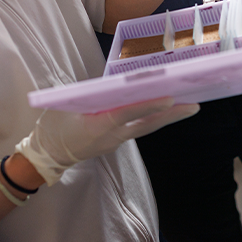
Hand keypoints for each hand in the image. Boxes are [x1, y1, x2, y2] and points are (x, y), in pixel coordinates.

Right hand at [16, 97, 198, 184]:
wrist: (46, 157)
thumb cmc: (52, 128)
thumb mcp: (64, 107)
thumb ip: (88, 94)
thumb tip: (113, 84)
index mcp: (97, 125)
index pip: (128, 113)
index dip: (149, 106)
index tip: (169, 98)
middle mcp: (112, 136)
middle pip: (147, 125)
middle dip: (172, 115)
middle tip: (195, 105)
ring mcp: (115, 141)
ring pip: (146, 128)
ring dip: (167, 117)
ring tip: (188, 106)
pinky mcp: (116, 141)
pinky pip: (138, 128)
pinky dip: (152, 119)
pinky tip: (163, 111)